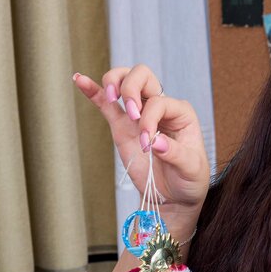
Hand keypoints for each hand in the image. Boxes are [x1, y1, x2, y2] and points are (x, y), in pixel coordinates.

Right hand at [73, 64, 210, 214]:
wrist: (174, 195)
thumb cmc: (189, 179)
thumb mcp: (191, 169)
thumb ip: (175, 154)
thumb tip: (155, 141)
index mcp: (180, 112)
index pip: (159, 102)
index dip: (150, 119)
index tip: (147, 144)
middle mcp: (160, 106)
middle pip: (142, 76)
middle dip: (131, 89)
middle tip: (131, 115)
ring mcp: (138, 114)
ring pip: (124, 80)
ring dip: (114, 82)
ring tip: (111, 96)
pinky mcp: (122, 126)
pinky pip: (106, 104)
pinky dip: (93, 91)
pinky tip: (79, 79)